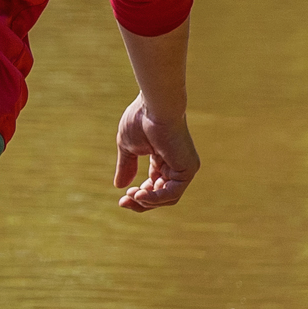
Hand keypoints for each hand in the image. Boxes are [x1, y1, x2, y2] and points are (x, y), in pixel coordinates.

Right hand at [114, 95, 199, 211]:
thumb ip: (126, 166)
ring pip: (168, 198)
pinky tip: (141, 195)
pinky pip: (173, 193)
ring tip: (133, 196)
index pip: (154, 186)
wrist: (154, 106)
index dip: (138, 196)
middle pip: (162, 196)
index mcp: (163, 159)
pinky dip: (156, 198)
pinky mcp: (187, 169)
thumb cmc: (141, 119)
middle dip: (142, 202)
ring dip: (148, 201)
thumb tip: (120, 187)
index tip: (122, 199)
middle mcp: (176, 165)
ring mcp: (184, 168)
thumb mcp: (128, 147)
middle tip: (124, 202)